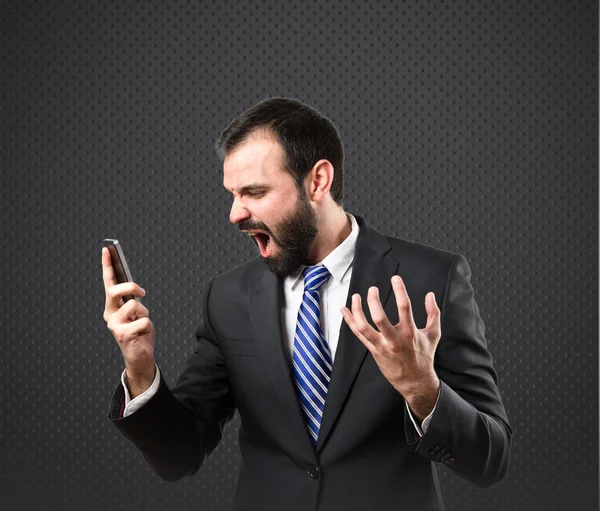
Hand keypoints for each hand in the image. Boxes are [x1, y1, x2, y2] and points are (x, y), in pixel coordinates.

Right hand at [102, 247, 155, 390]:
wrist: (140, 356)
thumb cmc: (139, 332)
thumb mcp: (136, 313)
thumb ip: (132, 300)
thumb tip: (134, 288)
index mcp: (112, 306)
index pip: (108, 282)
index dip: (107, 265)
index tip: (107, 249)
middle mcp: (109, 314)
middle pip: (115, 290)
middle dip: (130, 287)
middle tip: (142, 292)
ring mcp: (114, 325)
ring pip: (133, 305)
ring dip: (144, 312)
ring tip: (141, 322)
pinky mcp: (122, 335)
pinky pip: (143, 321)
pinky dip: (147, 326)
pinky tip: (142, 333)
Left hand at [340, 275, 440, 398]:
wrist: (414, 381)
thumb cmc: (423, 356)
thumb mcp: (434, 334)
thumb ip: (433, 313)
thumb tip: (430, 295)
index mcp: (410, 333)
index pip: (405, 307)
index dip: (399, 290)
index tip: (395, 278)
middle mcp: (394, 339)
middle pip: (379, 318)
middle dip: (373, 301)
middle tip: (372, 289)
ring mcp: (381, 346)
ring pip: (363, 327)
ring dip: (357, 310)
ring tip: (355, 297)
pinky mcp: (373, 350)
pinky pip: (358, 334)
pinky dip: (350, 321)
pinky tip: (345, 310)